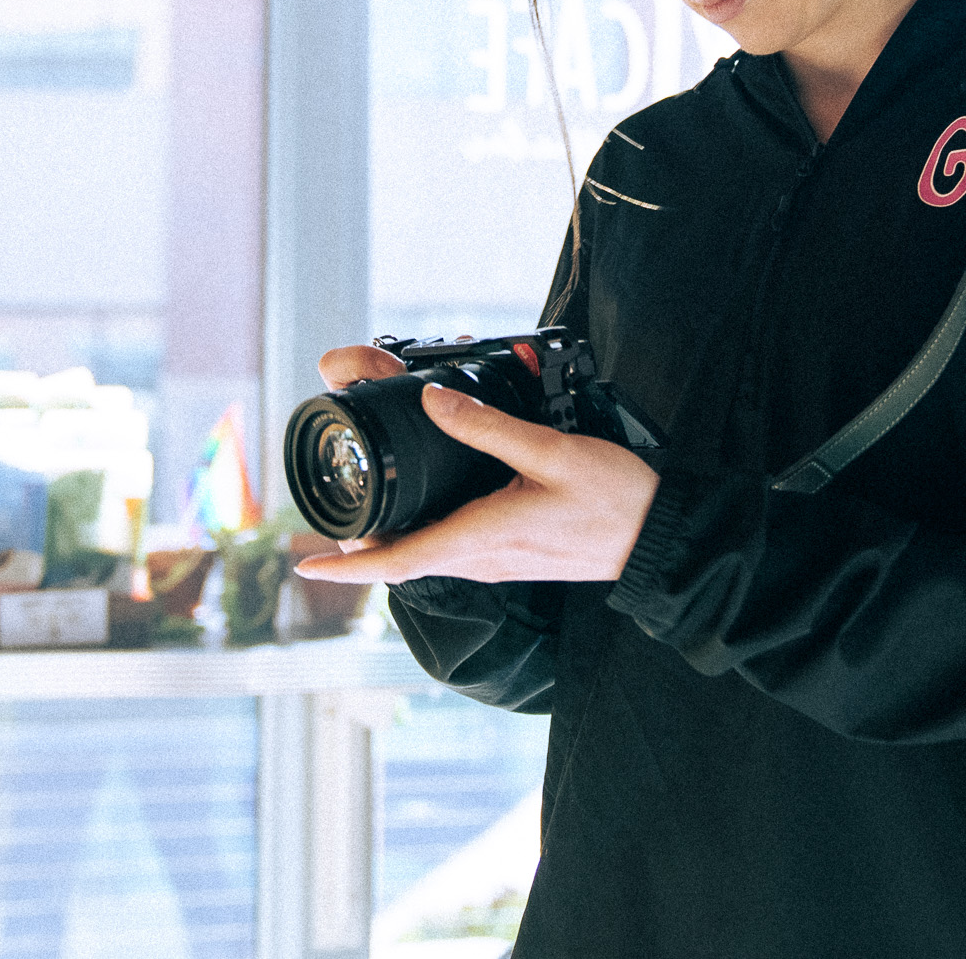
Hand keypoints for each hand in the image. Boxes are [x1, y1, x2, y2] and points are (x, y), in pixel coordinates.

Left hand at [293, 378, 660, 585]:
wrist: (659, 537)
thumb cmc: (614, 499)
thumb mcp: (552, 451)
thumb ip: (488, 425)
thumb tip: (433, 400)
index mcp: (482, 537)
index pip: (397, 562)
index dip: (347, 565)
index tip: (306, 561)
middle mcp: (483, 559)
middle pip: (403, 561)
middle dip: (361, 546)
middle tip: (330, 519)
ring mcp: (499, 563)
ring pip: (428, 558)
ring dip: (394, 542)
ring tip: (367, 514)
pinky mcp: (514, 556)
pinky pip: (456, 552)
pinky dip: (427, 537)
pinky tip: (430, 512)